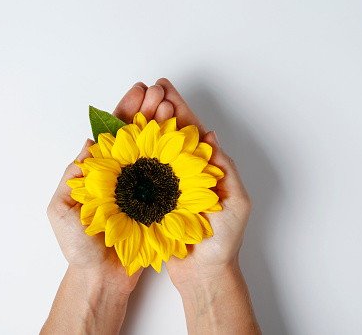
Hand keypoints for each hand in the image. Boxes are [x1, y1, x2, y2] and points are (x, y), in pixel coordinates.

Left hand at [47, 83, 157, 293]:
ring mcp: (138, 186)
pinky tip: (184, 140)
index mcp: (96, 172)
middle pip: (135, 134)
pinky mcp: (154, 200)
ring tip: (174, 109)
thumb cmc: (79, 248)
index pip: (112, 132)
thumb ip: (71, 179)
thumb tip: (88, 146)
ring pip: (152, 149)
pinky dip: (174, 156)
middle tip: (162, 95)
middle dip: (148, 111)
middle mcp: (119, 174)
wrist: (102, 278)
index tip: (140, 92)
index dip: (125, 110)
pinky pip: (165, 174)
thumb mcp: (61, 212)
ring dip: (163, 126)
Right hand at [148, 78, 252, 288]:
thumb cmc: (224, 241)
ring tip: (135, 105)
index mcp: (207, 169)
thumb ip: (225, 169)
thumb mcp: (237, 202)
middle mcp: (185, 172)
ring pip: (154, 148)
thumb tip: (211, 135)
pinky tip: (124, 138)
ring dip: (145, 126)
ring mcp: (167, 184)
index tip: (165, 89)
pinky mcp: (152, 199)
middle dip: (159, 110)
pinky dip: (133, 154)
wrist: (203, 273)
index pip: (192, 131)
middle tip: (146, 90)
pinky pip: (141, 172)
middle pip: (171, 133)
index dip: (180, 109)